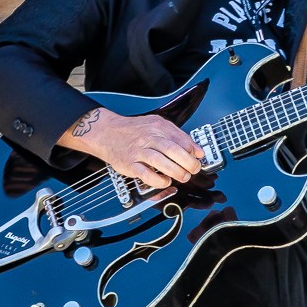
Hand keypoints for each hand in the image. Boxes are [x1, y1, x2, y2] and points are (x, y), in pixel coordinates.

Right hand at [63, 107, 202, 188]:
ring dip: (176, 172)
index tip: (197, 159)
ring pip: (161, 162)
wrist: (107, 132)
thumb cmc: (135, 131)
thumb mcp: (158, 125)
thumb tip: (199, 151)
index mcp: (159, 127)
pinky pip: (146, 174)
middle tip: (193, 170)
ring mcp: (138, 151)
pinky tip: (165, 181)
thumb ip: (179, 137)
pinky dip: (158, 180)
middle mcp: (149, 138)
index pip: (181, 139)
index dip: (193, 151)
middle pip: (173, 150)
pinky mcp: (130, 164)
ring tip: (183, 177)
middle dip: (188, 163)